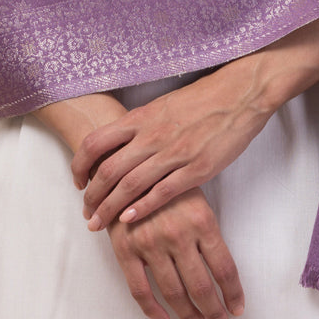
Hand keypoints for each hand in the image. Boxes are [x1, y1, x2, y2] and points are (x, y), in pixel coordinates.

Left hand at [73, 8, 318, 230]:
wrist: (241, 93)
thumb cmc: (203, 98)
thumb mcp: (162, 105)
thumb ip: (140, 124)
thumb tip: (118, 144)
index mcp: (141, 117)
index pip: (95, 143)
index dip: (79, 165)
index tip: (77, 182)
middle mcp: (152, 135)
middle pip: (107, 171)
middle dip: (91, 197)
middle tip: (86, 213)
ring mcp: (174, 153)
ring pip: (130, 186)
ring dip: (109, 209)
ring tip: (99, 225)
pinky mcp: (196, 168)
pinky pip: (161, 193)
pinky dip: (141, 208)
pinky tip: (130, 220)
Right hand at [105, 189, 243, 318]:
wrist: (126, 167)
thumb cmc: (167, 184)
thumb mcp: (197, 200)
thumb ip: (208, 234)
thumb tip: (223, 275)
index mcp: (202, 220)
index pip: (225, 269)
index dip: (233, 294)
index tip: (237, 309)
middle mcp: (178, 234)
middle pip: (202, 286)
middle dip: (215, 311)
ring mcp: (150, 243)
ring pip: (174, 293)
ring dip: (190, 315)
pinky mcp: (125, 250)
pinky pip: (140, 291)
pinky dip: (154, 312)